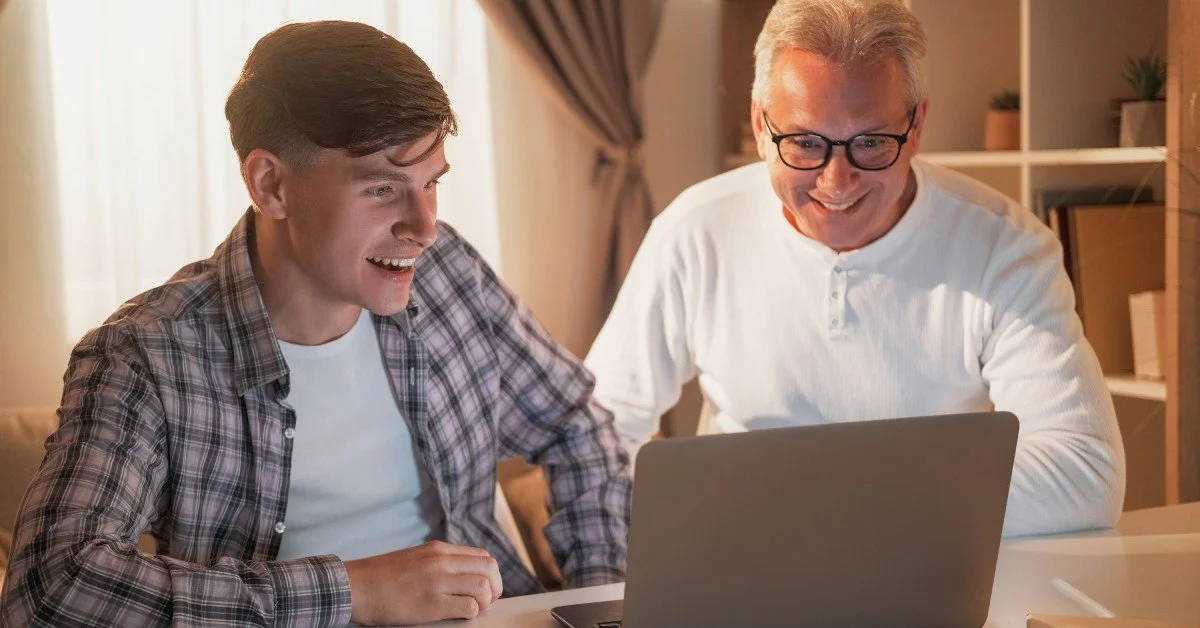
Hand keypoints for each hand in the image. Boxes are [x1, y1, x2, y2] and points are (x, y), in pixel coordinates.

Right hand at [343, 540, 502, 624]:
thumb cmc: (382, 577)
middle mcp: (442, 561)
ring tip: (473, 609)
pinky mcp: (432, 603)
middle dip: (495, 588)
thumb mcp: (416, 558)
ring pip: (484, 587)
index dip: (490, 575)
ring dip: (484, 602)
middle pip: (490, 569)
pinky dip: (471, 613)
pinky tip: (459, 615)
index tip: (485, 588)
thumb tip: (463, 575)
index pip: (482, 556)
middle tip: (486, 601)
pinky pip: (469, 607)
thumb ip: (440, 562)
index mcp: (440, 549)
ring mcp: (438, 581)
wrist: (356, 586)